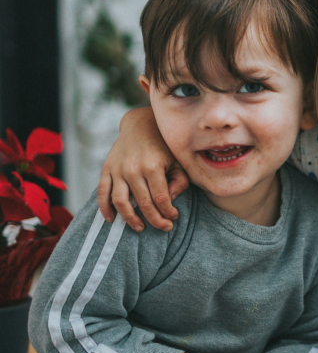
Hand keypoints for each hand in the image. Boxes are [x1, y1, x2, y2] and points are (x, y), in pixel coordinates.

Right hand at [97, 107, 188, 231]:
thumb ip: (180, 181)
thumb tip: (170, 201)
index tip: (173, 218)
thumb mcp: (178, 160)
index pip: (161, 199)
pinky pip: (102, 192)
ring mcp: (118, 169)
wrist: (141, 124)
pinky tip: (111, 219)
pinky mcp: (107, 168)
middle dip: (155, 220)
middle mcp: (133, 169)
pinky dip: (105, 208)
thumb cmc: (164, 145)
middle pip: (143, 204)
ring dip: (130, 219)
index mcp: (153, 166)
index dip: (168, 212)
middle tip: (164, 227)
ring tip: (140, 227)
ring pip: (121, 202)